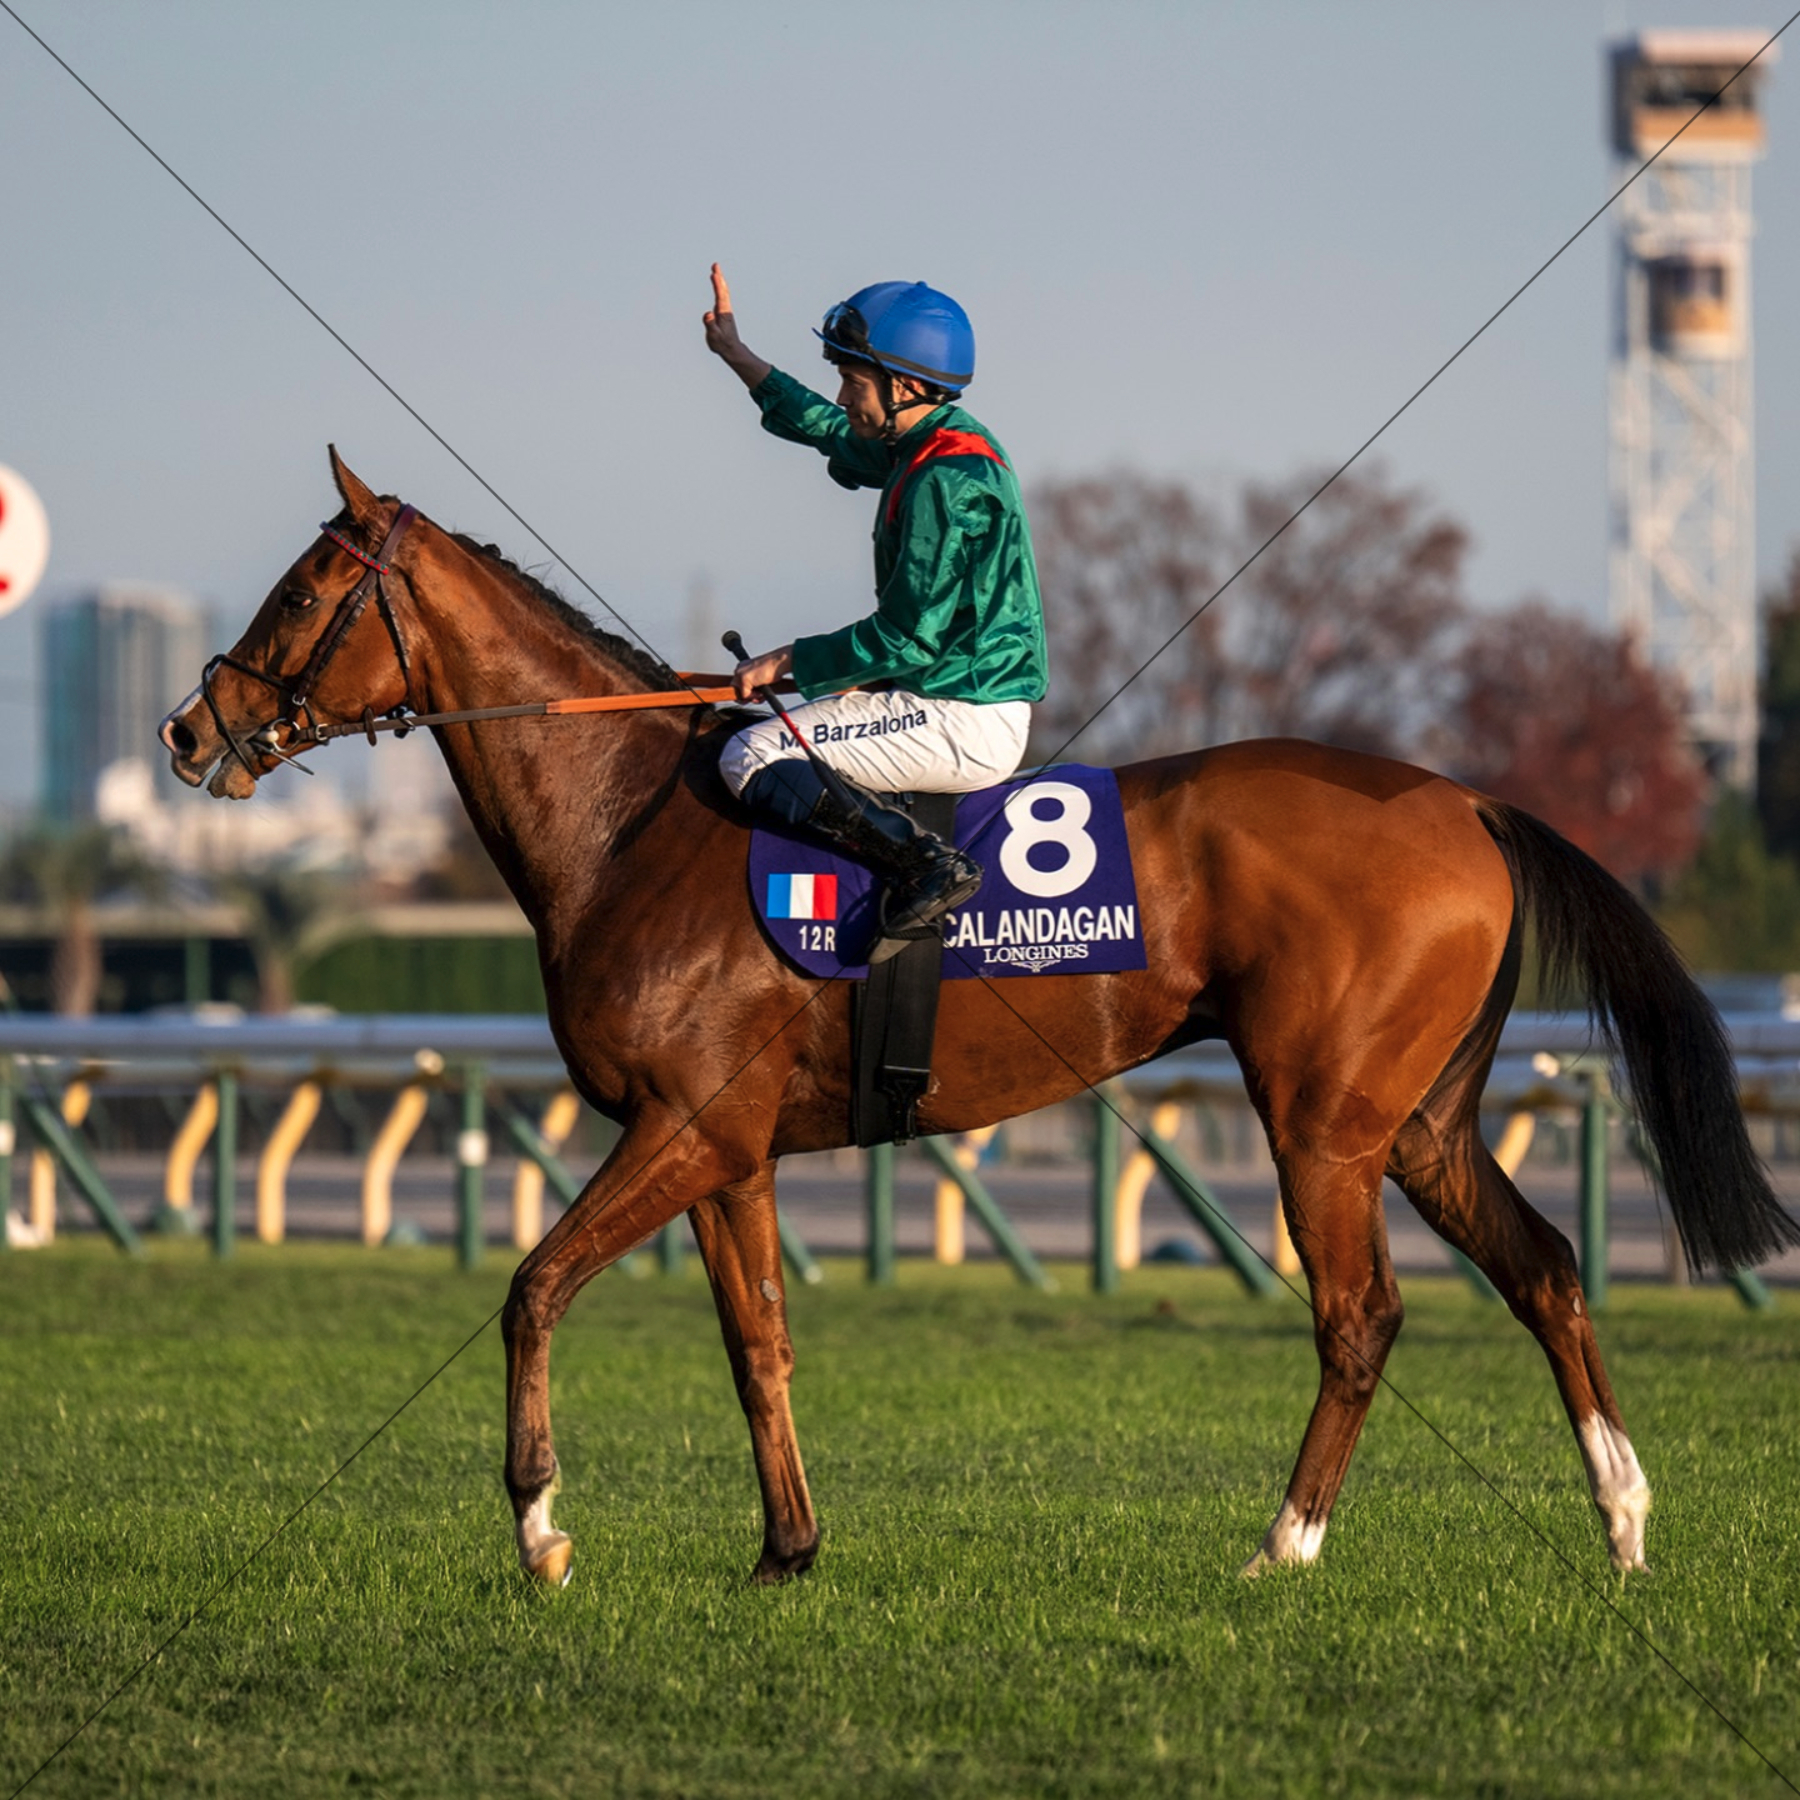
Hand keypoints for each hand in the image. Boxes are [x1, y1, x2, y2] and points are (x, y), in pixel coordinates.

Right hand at [704, 263, 771, 388]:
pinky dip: (719, 289)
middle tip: (716, 265)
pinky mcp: (724, 313)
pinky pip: (721, 297)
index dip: (718, 284)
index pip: (720, 295)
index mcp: (723, 312)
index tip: (715, 272)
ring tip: (715, 272)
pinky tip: (717, 287)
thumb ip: (710, 324)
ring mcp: (725, 311)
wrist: (732, 349)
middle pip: (723, 290)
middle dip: (719, 277)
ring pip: (723, 292)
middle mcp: (725, 309)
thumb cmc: (722, 343)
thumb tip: (708, 314)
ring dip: (719, 281)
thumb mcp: (714, 335)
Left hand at [733, 643, 793, 702]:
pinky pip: (745, 696)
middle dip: (745, 698)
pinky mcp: (743, 679)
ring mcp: (740, 674)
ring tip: (760, 694)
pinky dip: (753, 697)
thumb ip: (753, 685)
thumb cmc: (774, 669)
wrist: (778, 663)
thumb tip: (751, 697)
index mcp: (743, 668)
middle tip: (755, 698)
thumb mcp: (761, 678)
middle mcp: (740, 670)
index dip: (745, 693)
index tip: (752, 697)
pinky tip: (760, 692)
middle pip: (735, 690)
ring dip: (750, 698)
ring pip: (739, 694)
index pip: (737, 684)